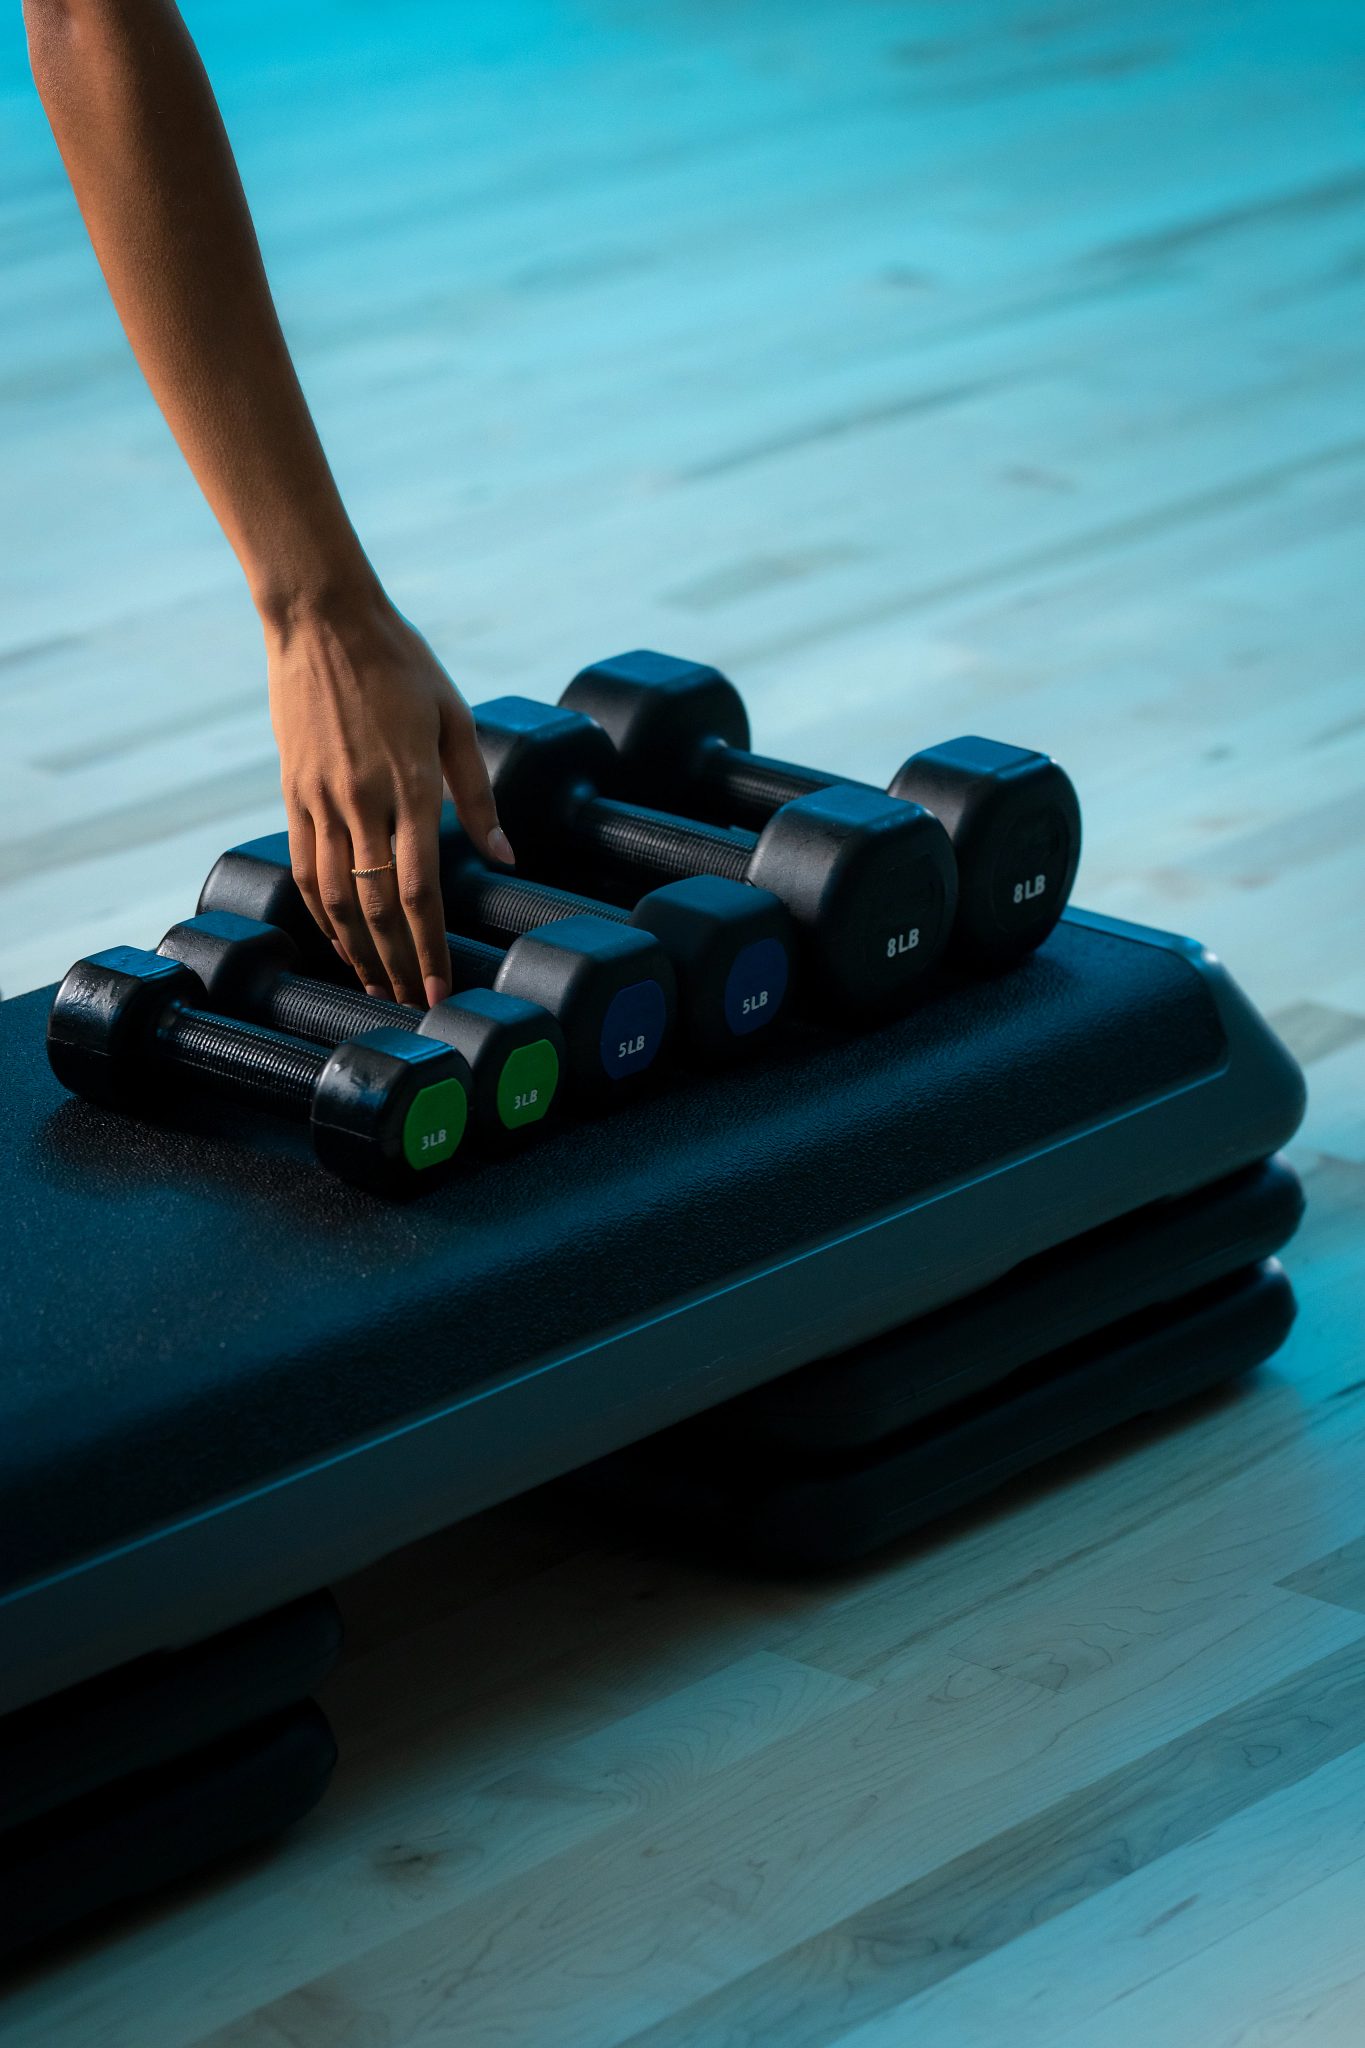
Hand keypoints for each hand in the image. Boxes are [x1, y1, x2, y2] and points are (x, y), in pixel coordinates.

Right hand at [267, 583, 512, 1006]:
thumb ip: (480, 796)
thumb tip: (506, 857)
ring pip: (335, 896)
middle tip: (413, 1003)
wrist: (322, 620)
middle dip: (397, 963)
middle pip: (378, 906)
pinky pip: (305, 868)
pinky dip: (322, 912)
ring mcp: (321, 800)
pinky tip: (339, 938)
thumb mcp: (456, 720)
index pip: (421, 888)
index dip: (429, 947)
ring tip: (377, 985)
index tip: (440, 988)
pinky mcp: (293, 793)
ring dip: (358, 948)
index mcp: (413, 785)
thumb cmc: (401, 664)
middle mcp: (363, 801)